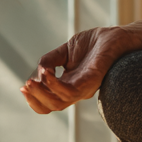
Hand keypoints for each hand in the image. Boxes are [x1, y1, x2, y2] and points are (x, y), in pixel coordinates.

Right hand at [21, 26, 137, 113]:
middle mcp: (77, 89)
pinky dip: (55, 85)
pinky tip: (48, 74)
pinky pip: (71, 91)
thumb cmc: (96, 43)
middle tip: (25, 85)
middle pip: (51, 106)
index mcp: (69, 84)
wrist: (117, 35)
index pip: (49, 102)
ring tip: (31, 82)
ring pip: (59, 103)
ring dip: (41, 94)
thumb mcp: (66, 50)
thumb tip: (39, 72)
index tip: (24, 86)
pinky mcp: (92, 80)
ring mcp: (85, 87)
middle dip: (34, 98)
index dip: (34, 98)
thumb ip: (51, 60)